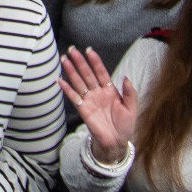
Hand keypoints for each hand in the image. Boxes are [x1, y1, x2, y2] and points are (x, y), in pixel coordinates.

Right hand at [60, 45, 137, 163]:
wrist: (117, 141)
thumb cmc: (125, 125)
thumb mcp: (132, 107)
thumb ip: (129, 92)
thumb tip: (126, 77)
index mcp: (110, 90)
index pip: (101, 72)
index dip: (95, 62)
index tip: (89, 51)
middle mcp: (98, 92)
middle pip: (87, 74)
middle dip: (80, 62)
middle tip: (72, 50)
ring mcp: (90, 100)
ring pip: (79, 82)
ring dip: (71, 71)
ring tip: (64, 60)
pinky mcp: (83, 110)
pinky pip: (74, 97)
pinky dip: (67, 89)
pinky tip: (60, 80)